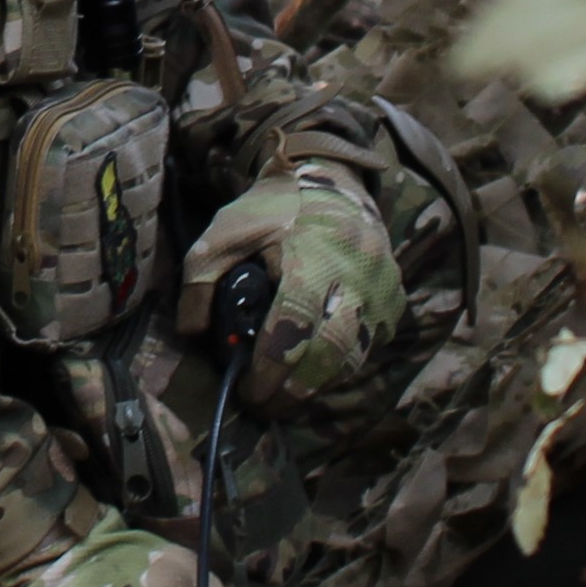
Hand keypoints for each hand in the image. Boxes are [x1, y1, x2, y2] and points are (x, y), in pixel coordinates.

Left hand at [176, 158, 404, 410]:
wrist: (331, 180)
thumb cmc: (272, 211)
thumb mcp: (224, 235)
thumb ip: (200, 282)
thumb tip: (192, 333)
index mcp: (311, 259)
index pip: (293, 326)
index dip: (270, 368)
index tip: (248, 390)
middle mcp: (354, 276)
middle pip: (330, 352)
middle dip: (295, 389)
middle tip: (266, 406)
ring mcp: (379, 289)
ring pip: (354, 355)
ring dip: (319, 382)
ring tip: (287, 395)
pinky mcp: (393, 297)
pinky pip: (371, 344)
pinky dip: (342, 364)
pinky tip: (315, 369)